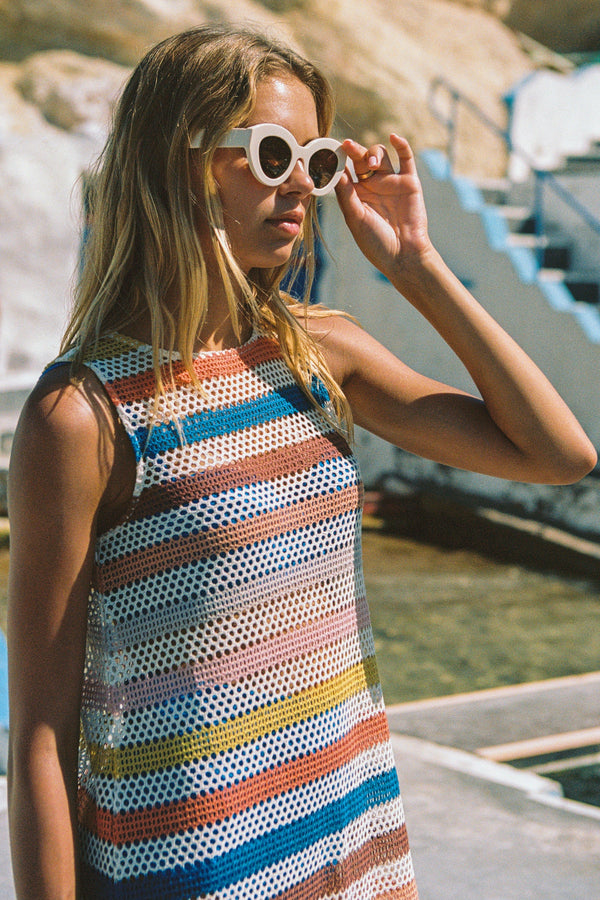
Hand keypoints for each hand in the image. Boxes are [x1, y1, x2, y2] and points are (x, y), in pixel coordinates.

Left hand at [335, 134, 432, 280]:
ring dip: (373, 153)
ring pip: (380, 155)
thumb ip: (346, 194)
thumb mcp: (355, 218)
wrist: (403, 254)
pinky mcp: (409, 181)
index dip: (338, 160)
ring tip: (370, 163)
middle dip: (354, 151)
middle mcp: (372, 186)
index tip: (329, 150)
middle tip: (347, 146)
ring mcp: (390, 182)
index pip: (345, 170)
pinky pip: (406, 158)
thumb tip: (335, 171)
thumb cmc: (375, 241)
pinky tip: (393, 138)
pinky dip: (401, 145)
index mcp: (356, 195)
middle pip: (361, 159)